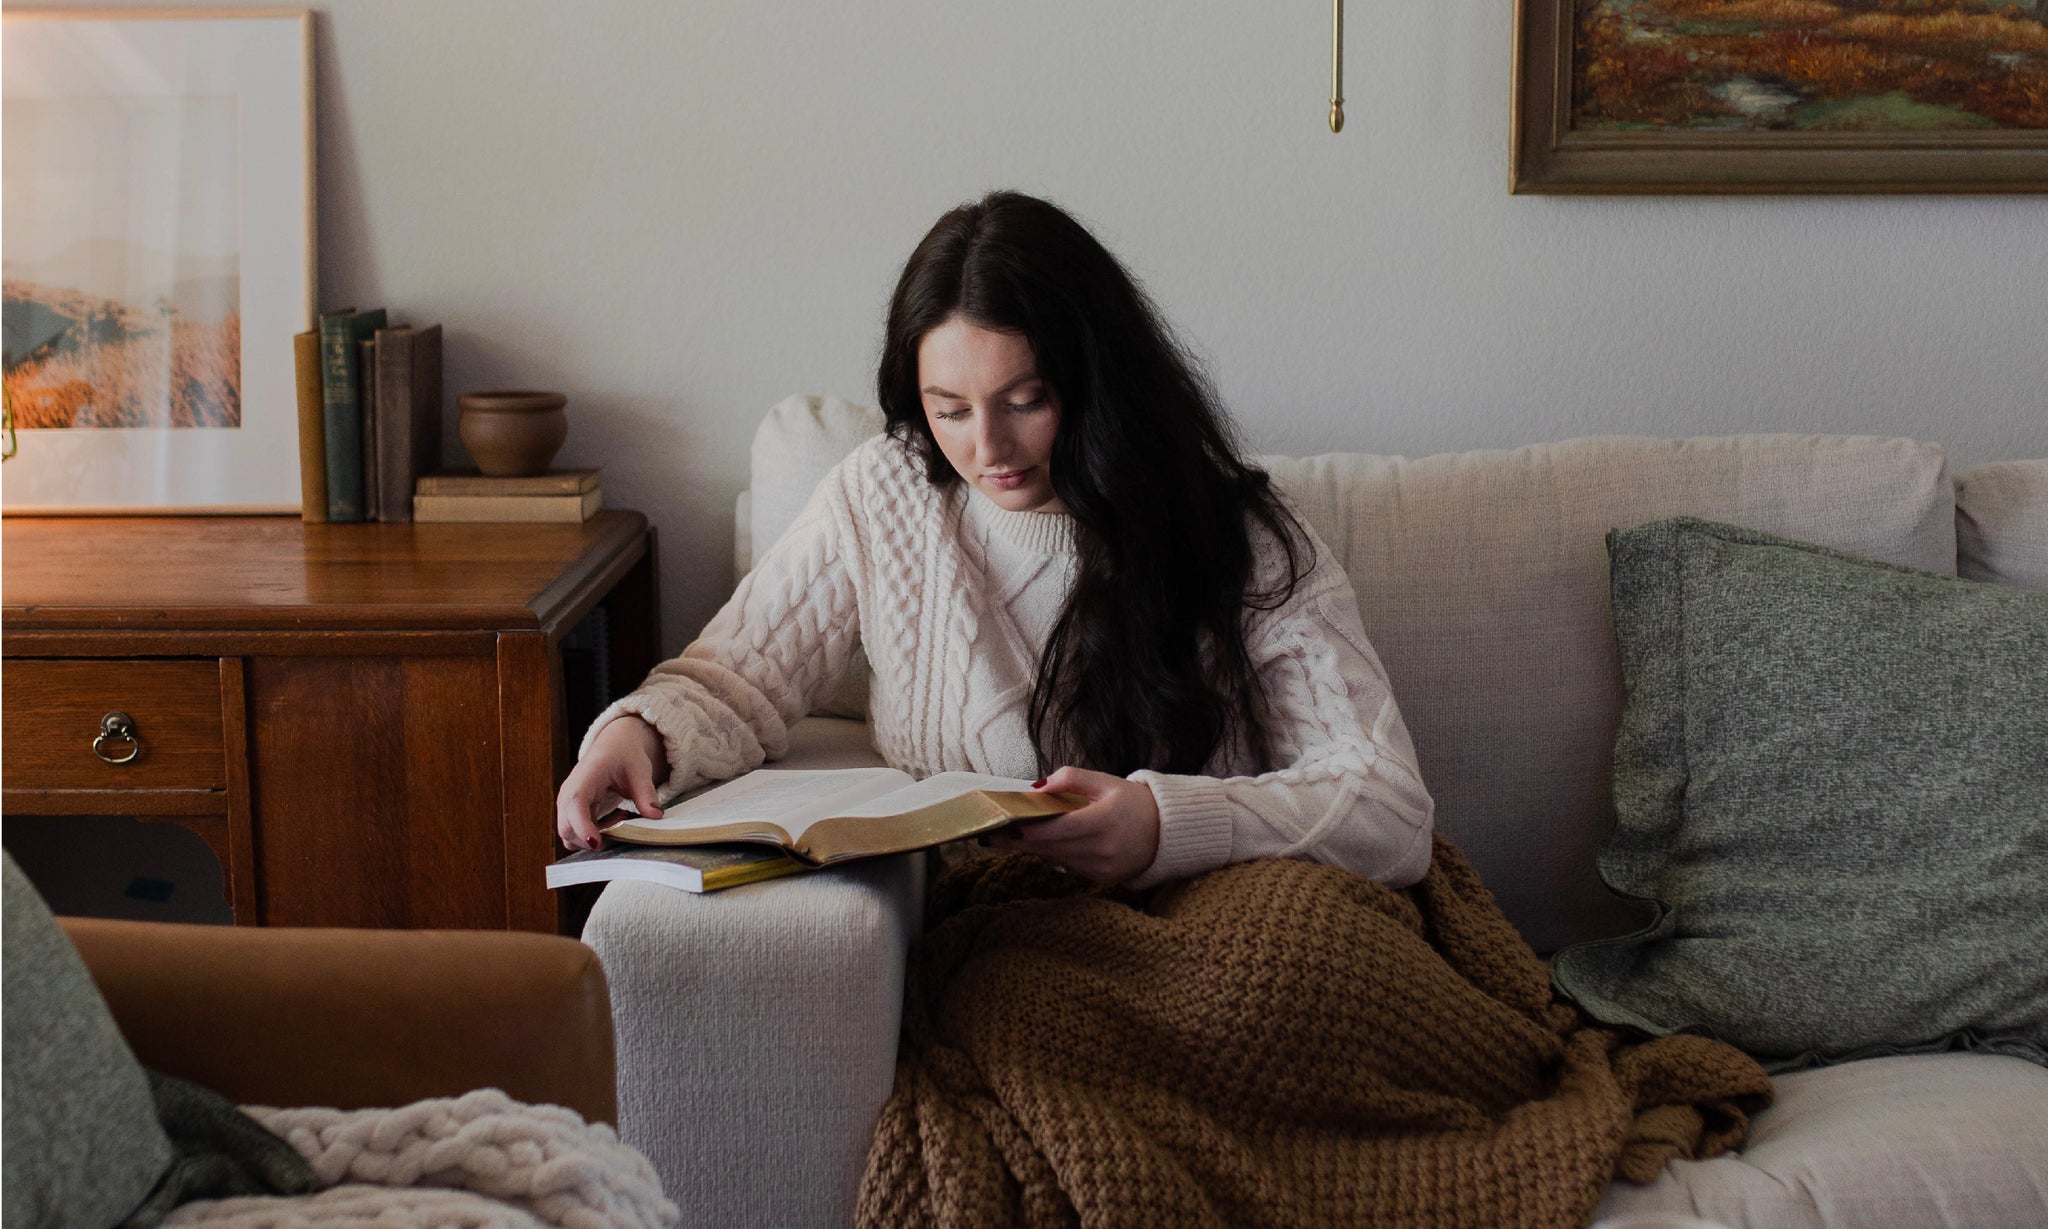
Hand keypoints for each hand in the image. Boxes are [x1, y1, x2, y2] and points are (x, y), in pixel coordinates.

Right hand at [555, 716, 669, 851]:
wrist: (614, 745)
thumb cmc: (624, 754)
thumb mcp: (639, 771)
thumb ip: (646, 794)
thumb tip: (656, 815)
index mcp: (583, 779)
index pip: (574, 805)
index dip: (582, 827)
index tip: (596, 843)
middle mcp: (568, 795)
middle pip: (567, 829)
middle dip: (592, 840)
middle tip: (623, 828)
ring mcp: (568, 806)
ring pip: (571, 836)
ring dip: (596, 837)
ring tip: (621, 818)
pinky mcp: (574, 814)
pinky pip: (579, 835)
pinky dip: (597, 835)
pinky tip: (616, 819)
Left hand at [986, 766, 1160, 883]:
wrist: (1165, 832)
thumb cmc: (1133, 803)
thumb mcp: (1106, 781)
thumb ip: (1071, 779)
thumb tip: (1038, 787)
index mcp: (1105, 820)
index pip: (1060, 829)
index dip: (1031, 830)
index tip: (1006, 826)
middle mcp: (1103, 849)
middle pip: (1051, 847)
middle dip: (1020, 841)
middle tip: (992, 834)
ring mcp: (1102, 867)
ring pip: (1056, 858)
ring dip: (1033, 848)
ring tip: (1007, 837)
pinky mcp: (1101, 879)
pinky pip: (1068, 865)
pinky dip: (1054, 854)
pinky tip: (1041, 844)